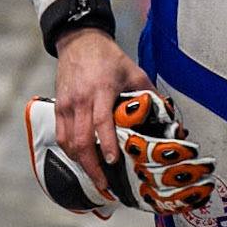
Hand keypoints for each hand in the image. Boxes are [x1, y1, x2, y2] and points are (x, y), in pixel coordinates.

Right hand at [54, 29, 156, 196]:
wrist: (79, 41)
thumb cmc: (108, 57)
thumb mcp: (134, 71)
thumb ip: (149, 94)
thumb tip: (168, 117)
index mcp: (101, 90)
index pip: (101, 122)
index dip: (107, 144)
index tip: (113, 162)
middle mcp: (81, 100)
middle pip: (82, 140)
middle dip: (92, 166)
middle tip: (105, 184)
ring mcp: (67, 105)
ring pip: (69, 142)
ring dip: (81, 163)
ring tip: (96, 177)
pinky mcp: (59, 107)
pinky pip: (62, 136)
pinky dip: (71, 152)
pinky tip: (83, 160)